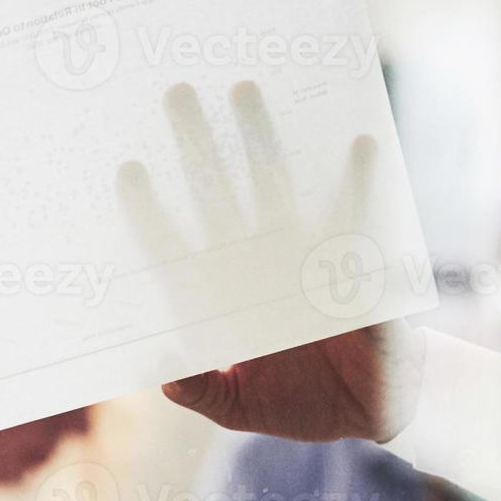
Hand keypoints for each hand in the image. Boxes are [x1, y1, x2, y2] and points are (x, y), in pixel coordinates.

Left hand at [126, 81, 419, 441]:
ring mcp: (302, 255)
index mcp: (222, 297)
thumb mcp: (243, 408)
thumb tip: (167, 373)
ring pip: (276, 186)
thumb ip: (205, 392)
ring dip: (261, 140)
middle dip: (197, 147)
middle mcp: (256, 264)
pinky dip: (359, 183)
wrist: (372, 409)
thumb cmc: (303, 403)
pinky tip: (357, 146)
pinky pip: (355, 217)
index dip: (151, 213)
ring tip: (245, 92)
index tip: (128, 171)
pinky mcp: (351, 262)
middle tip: (177, 94)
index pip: (177, 248)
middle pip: (218, 195)